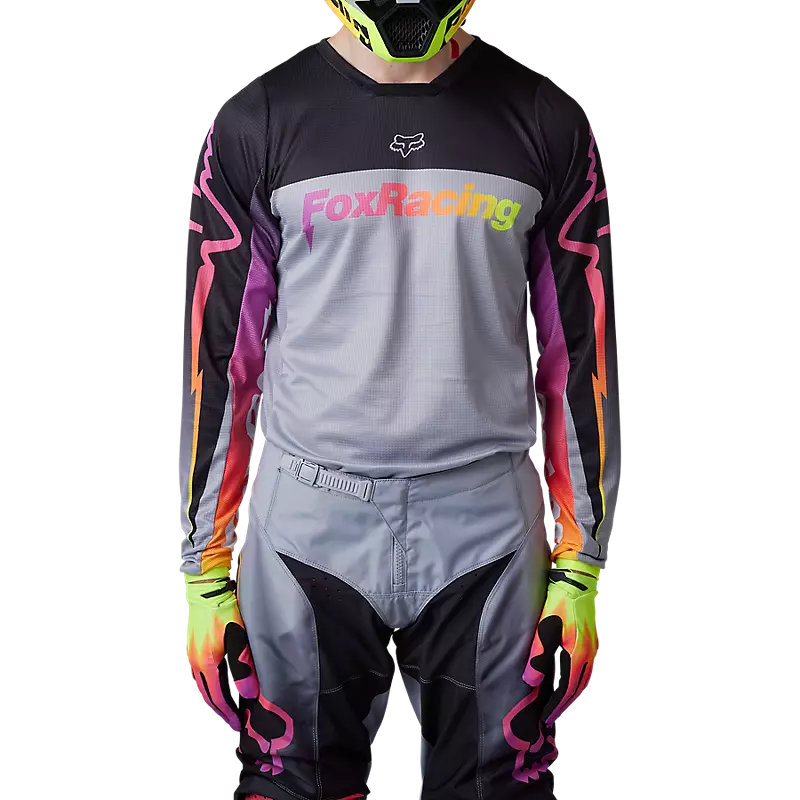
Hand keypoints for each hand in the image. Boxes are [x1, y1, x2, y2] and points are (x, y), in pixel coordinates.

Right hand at [184, 566, 259, 729]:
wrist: (206, 589)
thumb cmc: (223, 610)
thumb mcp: (239, 637)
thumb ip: (243, 667)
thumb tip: (248, 693)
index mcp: (206, 663)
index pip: (217, 698)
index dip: (228, 713)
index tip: (237, 723)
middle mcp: (195, 662)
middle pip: (207, 696)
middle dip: (221, 710)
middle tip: (233, 721)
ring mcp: (191, 654)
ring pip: (202, 685)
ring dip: (214, 698)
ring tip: (226, 707)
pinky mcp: (192, 646)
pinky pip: (200, 674)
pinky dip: (209, 685)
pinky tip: (217, 683)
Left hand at [524, 558, 600, 724]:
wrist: (577, 578)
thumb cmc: (560, 600)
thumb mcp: (544, 626)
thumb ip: (538, 655)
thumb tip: (531, 680)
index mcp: (578, 652)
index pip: (567, 688)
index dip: (556, 704)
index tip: (546, 717)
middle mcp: (589, 652)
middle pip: (577, 687)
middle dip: (564, 703)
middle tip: (551, 715)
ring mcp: (592, 645)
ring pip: (583, 678)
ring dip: (571, 693)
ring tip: (559, 702)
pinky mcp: (591, 638)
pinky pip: (585, 667)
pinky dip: (576, 679)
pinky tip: (568, 678)